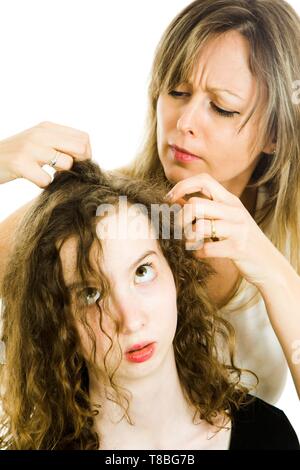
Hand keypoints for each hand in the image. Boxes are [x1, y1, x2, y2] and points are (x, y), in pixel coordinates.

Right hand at [0, 121, 91, 187]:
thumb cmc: (16, 155)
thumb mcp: (38, 141)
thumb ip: (59, 144)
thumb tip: (86, 156)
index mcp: (47, 127)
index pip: (84, 138)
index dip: (85, 155)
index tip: (75, 164)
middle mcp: (40, 134)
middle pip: (80, 149)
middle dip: (79, 165)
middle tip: (65, 172)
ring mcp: (30, 148)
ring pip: (66, 164)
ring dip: (61, 176)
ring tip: (48, 174)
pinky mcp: (20, 164)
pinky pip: (46, 180)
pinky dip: (44, 185)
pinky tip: (35, 180)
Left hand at [166, 173, 283, 289]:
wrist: (268, 264)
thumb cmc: (240, 240)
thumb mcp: (226, 219)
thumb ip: (206, 209)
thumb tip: (176, 199)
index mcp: (230, 200)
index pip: (204, 180)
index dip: (182, 186)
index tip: (170, 200)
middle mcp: (235, 211)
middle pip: (195, 204)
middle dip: (180, 219)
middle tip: (179, 231)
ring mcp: (238, 229)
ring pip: (199, 226)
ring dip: (188, 237)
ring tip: (191, 242)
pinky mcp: (238, 248)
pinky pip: (206, 249)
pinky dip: (198, 252)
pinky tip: (201, 253)